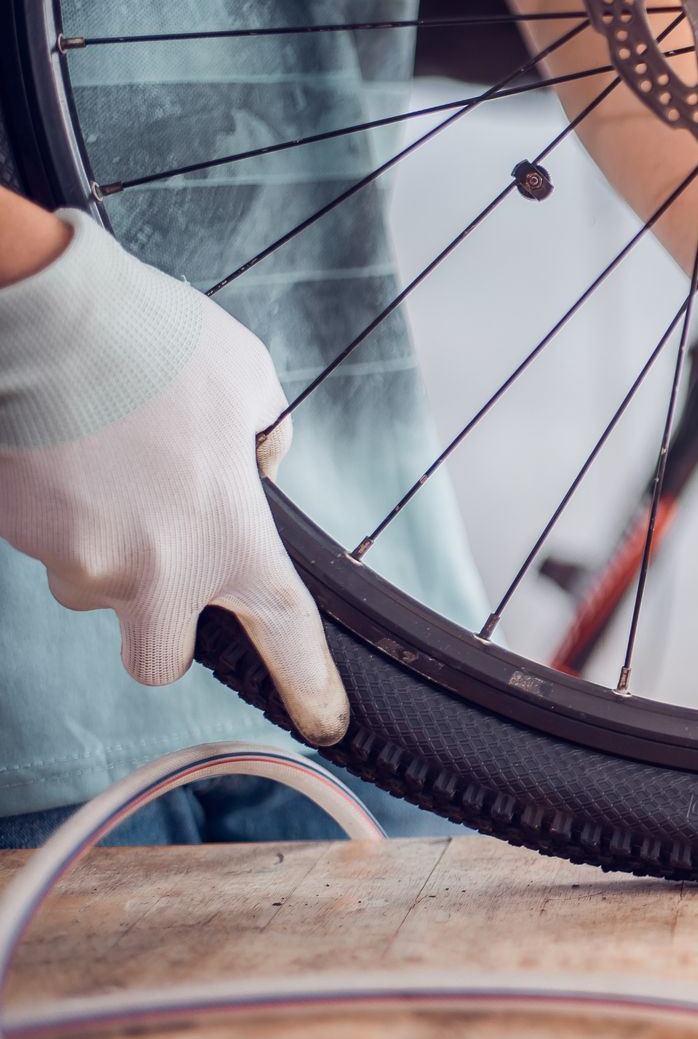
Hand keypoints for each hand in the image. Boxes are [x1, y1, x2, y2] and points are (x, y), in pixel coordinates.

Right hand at [0, 209, 349, 744]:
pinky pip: (37, 538)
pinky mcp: (15, 537)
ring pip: (88, 581)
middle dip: (155, 627)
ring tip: (102, 456)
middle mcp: (157, 571)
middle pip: (158, 657)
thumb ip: (265, 444)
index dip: (309, 681)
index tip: (326, 720)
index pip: (286, 630)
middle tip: (156, 561)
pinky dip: (48, 503)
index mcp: (232, 538)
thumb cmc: (158, 344)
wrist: (49, 318)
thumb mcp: (251, 384)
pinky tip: (59, 444)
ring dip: (95, 540)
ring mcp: (79, 562)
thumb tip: (256, 472)